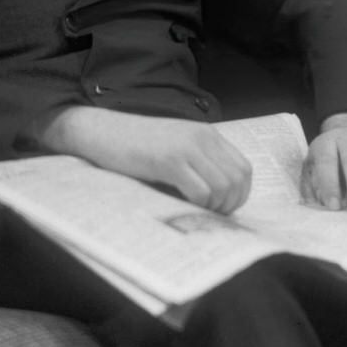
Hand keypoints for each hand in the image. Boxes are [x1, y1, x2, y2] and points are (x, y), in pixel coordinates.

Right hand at [34, 106, 252, 213]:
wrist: (102, 132)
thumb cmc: (135, 144)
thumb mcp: (175, 145)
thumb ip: (198, 161)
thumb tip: (220, 198)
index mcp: (206, 133)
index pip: (244, 168)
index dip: (240, 194)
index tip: (223, 207)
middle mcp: (201, 137)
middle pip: (237, 180)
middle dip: (229, 204)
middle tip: (210, 214)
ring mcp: (186, 148)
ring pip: (222, 188)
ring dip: (213, 207)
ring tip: (195, 209)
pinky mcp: (169, 161)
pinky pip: (201, 192)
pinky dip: (197, 205)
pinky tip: (181, 202)